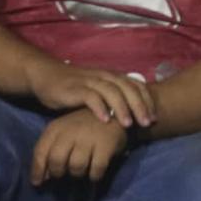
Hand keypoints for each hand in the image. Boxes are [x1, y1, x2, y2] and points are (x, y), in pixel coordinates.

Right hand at [27, 59, 155, 128]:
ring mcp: (89, 81)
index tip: (154, 118)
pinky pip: (90, 96)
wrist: (46, 77)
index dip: (147, 101)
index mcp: (113, 77)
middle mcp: (104, 76)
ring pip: (111, 91)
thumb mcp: (99, 92)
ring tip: (128, 124)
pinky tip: (105, 120)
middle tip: (147, 124)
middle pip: (128, 89)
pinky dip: (99, 107)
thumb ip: (114, 100)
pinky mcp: (75, 88)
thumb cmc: (76, 89)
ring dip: (122, 108)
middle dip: (140, 106)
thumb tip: (135, 118)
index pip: (137, 86)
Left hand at [31, 108, 129, 185]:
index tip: (38, 183)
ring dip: (77, 174)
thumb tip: (42, 178)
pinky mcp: (106, 145)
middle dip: (58, 173)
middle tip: (64, 176)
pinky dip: (94, 176)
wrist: (114, 113)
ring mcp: (89, 137)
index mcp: (56, 128)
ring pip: (76, 166)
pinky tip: (94, 175)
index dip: (37, 170)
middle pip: (57, 160)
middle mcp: (70, 131)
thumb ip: (51, 152)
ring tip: (80, 173)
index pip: (41, 151)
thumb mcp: (64, 133)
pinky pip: (96, 169)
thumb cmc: (84, 127)